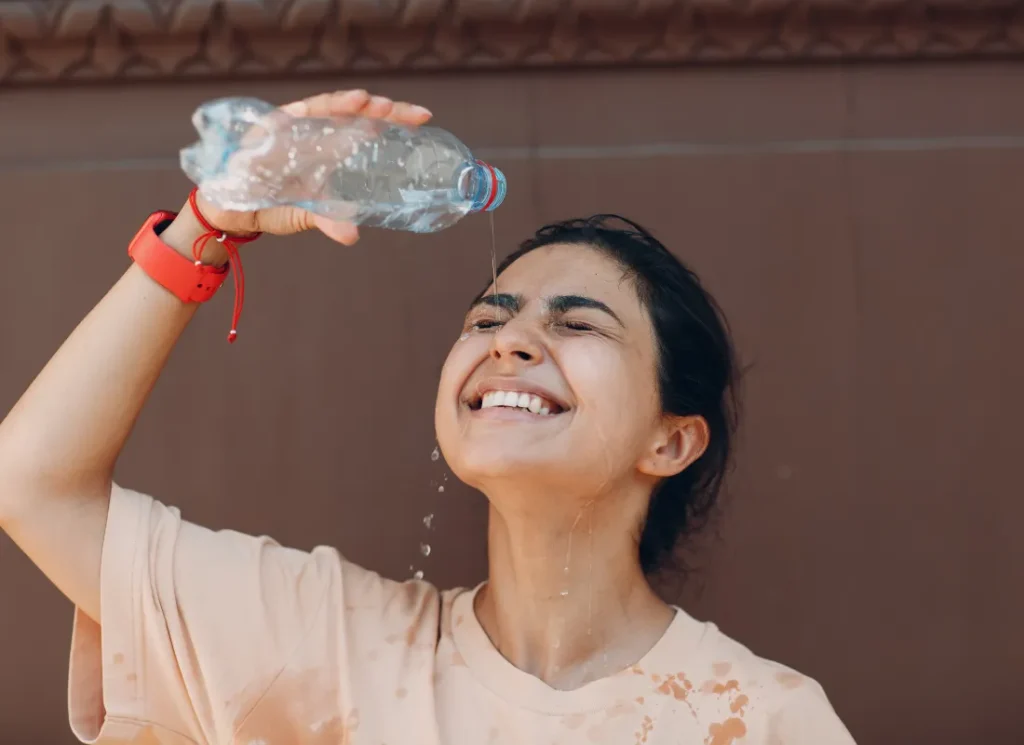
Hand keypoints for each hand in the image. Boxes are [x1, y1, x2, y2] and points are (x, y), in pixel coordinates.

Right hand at [192, 89, 432, 246]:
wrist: (230, 207)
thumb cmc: (272, 203)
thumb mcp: (306, 214)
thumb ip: (330, 221)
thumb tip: (353, 235)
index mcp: (331, 146)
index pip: (368, 127)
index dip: (395, 120)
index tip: (424, 119)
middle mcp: (315, 130)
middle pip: (354, 112)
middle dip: (381, 109)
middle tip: (410, 113)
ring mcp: (293, 125)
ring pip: (326, 106)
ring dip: (347, 103)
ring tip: (369, 102)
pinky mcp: (268, 127)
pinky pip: (291, 114)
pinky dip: (310, 110)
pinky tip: (331, 107)